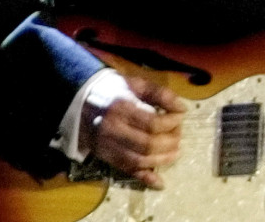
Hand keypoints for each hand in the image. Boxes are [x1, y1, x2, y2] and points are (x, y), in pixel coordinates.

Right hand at [80, 75, 186, 189]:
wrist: (82, 102)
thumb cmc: (115, 90)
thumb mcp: (137, 84)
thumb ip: (160, 93)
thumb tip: (182, 109)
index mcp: (122, 108)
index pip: (153, 123)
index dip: (172, 123)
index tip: (180, 116)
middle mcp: (113, 130)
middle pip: (148, 144)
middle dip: (170, 142)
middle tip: (178, 136)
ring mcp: (108, 146)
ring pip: (139, 161)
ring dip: (162, 160)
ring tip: (175, 152)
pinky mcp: (106, 157)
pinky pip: (127, 171)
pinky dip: (145, 178)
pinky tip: (160, 181)